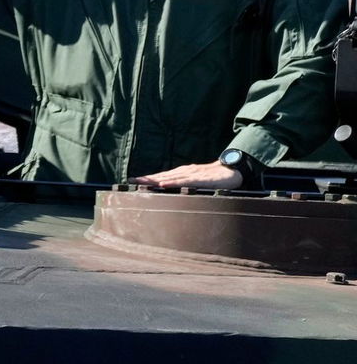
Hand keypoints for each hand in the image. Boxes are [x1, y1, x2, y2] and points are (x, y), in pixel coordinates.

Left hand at [129, 162, 244, 189]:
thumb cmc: (214, 177)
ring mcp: (191, 174)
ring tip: (142, 182)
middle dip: (146, 179)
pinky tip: (163, 185)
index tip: (133, 181)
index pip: (162, 176)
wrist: (233, 171)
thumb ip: (186, 185)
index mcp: (182, 173)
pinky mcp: (200, 178)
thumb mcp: (197, 181)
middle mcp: (184, 172)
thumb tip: (172, 191)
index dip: (147, 178)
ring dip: (155, 180)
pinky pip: (184, 181)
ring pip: (170, 177)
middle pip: (162, 175)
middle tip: (131, 181)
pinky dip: (173, 183)